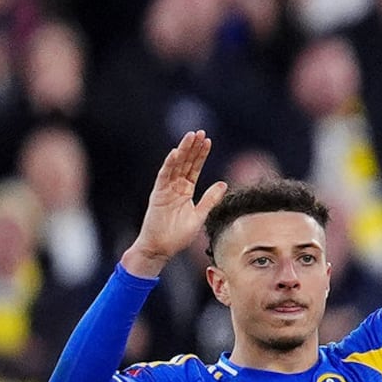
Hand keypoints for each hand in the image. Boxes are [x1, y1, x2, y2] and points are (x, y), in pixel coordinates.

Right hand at [125, 131, 220, 277]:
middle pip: (185, 163)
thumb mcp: (200, 215)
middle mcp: (175, 187)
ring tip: (191, 136)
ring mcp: (165, 190)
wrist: (160, 249)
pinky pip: (163, 177)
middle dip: (192, 148)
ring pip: (175, 166)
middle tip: (200, 132)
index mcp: (185, 191)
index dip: (201, 155)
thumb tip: (223, 183)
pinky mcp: (157, 195)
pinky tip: (175, 153)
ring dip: (182, 151)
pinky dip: (169, 165)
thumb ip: (210, 199)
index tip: (208, 141)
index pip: (194, 168)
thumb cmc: (177, 235)